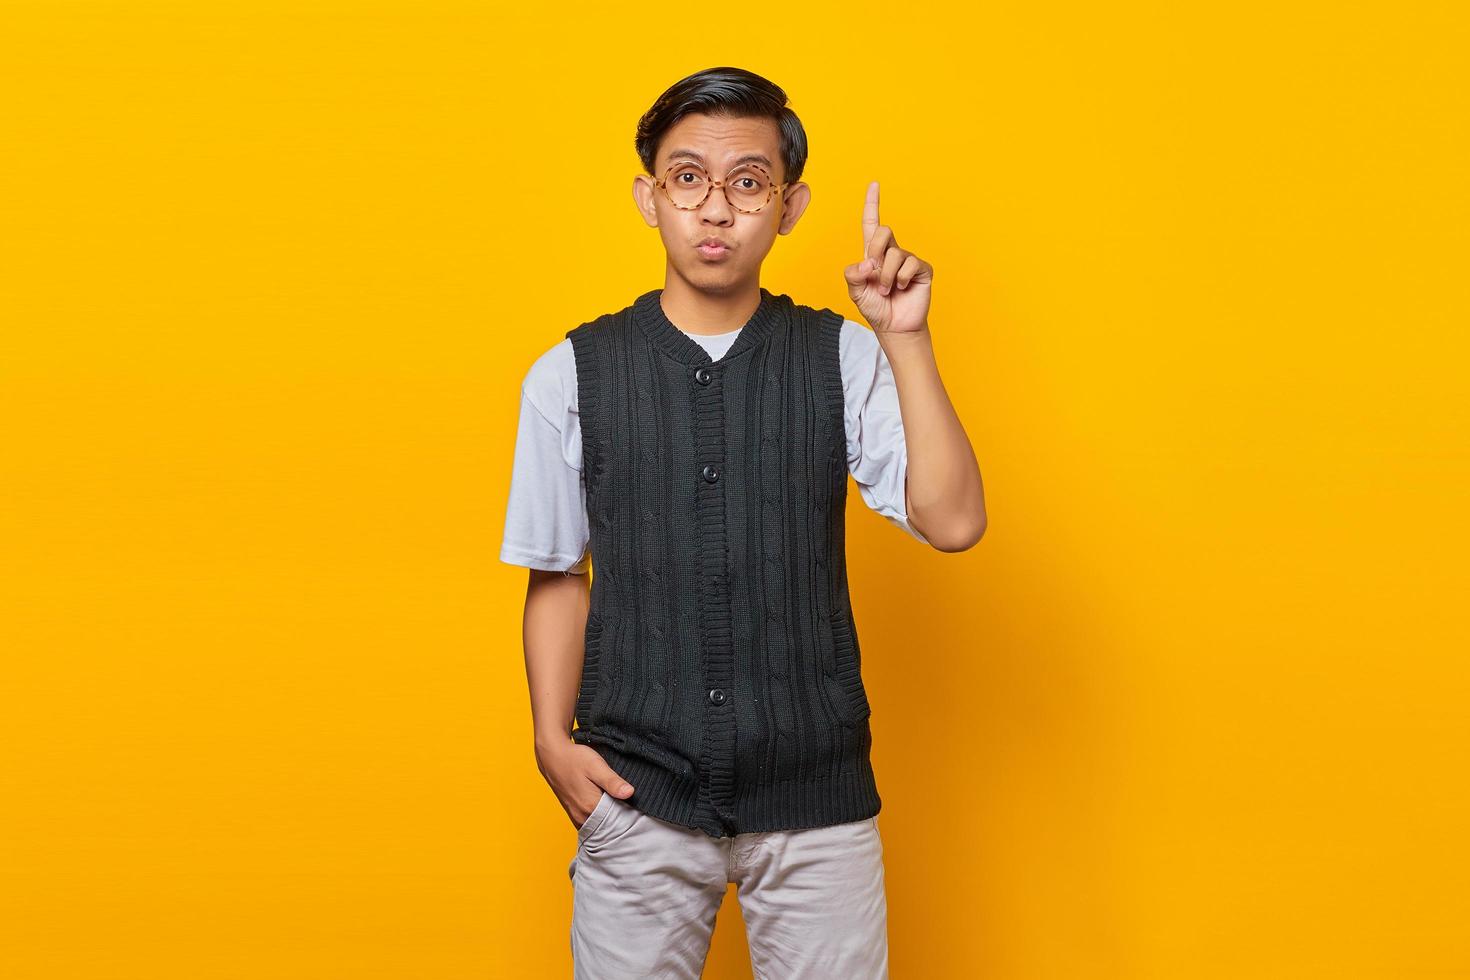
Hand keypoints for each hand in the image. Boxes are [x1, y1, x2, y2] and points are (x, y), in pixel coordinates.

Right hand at [536, 739, 635, 830]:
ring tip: (621, 803)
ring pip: (601, 824)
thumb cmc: (574, 759)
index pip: (618, 821)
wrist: (552, 756)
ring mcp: (577, 817)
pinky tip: (608, 804)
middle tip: (633, 805)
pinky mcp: (574, 813)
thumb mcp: (596, 766)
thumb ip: (612, 781)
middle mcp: (582, 816)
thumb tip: (630, 793)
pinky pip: (593, 821)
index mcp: (590, 807)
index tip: (638, 806)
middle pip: (610, 825)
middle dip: (622, 818)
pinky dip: (602, 817)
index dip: (631, 814)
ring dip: (612, 817)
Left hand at [842, 180, 932, 334]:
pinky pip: (909, 264)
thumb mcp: (855, 292)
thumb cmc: (875, 308)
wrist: (894, 327)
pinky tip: (902, 289)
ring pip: (894, 253)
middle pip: (883, 230)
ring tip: (886, 291)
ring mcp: (907, 260)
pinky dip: (900, 279)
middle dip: (875, 250)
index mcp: (873, 254)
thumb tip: (867, 261)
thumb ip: (853, 274)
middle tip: (873, 272)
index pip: (871, 224)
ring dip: (885, 276)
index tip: (874, 184)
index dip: (872, 204)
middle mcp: (891, 252)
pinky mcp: (922, 269)